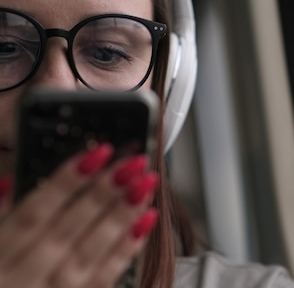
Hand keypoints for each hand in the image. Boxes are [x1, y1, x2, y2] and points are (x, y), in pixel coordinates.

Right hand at [0, 144, 158, 287]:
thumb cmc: (2, 277)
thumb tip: (9, 181)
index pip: (30, 215)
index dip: (65, 182)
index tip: (97, 153)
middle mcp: (20, 281)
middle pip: (65, 233)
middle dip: (102, 194)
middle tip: (132, 163)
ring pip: (88, 256)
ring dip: (120, 218)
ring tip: (144, 184)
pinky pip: (103, 281)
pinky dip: (125, 251)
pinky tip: (145, 222)